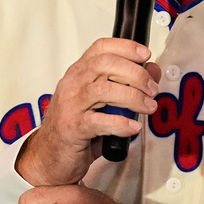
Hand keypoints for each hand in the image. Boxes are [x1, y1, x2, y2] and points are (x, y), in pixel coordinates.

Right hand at [15, 37, 160, 186]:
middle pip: (105, 64)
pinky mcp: (72, 128)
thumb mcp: (105, 102)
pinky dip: (121, 123)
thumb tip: (152, 70)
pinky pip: (99, 121)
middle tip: (152, 89)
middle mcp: (73, 84)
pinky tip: (133, 127)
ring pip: (103, 89)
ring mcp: (70, 105)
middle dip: (135, 74)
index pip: (101, 47)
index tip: (145, 54)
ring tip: (148, 107)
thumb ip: (128, 84)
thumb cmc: (78, 127)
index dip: (126, 47)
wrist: (51, 156)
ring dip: (133, 97)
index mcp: (79, 73)